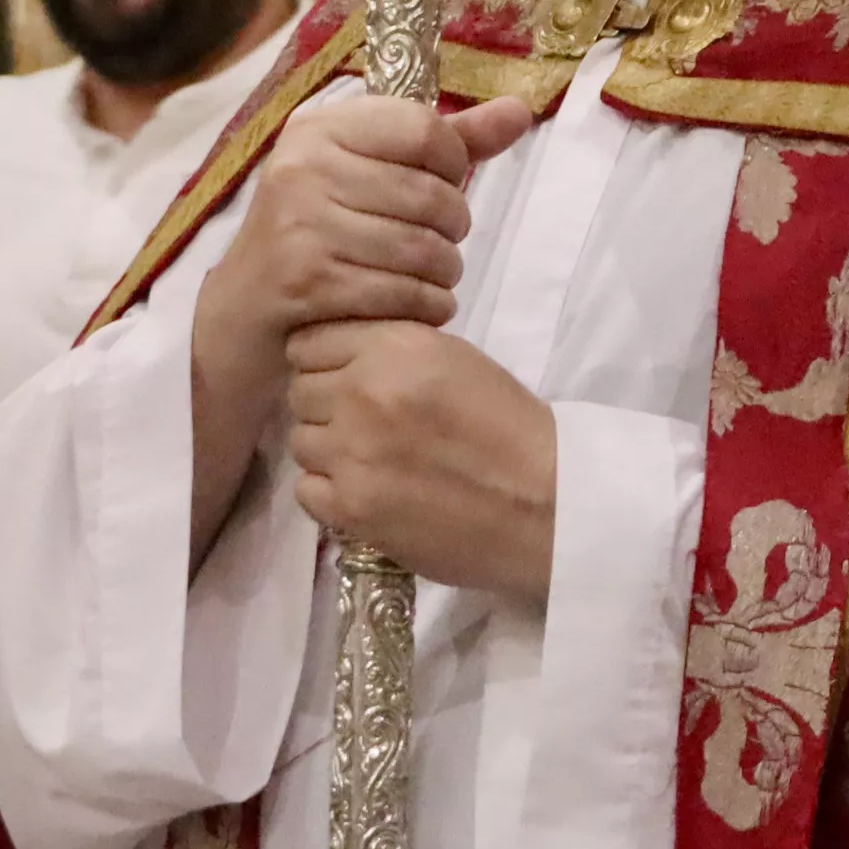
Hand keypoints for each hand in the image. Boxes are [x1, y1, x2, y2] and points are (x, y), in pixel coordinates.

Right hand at [192, 93, 537, 412]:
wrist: (245, 310)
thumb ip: (447, 141)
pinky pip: (404, 293)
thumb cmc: (321, 232)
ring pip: (424, 250)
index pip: (426, 130)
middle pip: (432, 196)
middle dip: (453, 230)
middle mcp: (304, 167)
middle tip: (439, 246)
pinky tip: (418, 307)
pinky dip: (427, 307)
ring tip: (432, 278)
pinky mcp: (306, 281)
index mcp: (320, 128)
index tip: (442, 186)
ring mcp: (301, 224)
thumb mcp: (370, 173)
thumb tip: (521, 109)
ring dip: (445, 275)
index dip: (453, 165)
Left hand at [284, 320, 557, 600]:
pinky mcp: (351, 507)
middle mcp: (365, 391)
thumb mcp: (451, 359)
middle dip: (326, 406)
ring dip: (329, 452)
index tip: (346, 381)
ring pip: (301, 441)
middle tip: (367, 427)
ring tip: (374, 463)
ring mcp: (353, 451)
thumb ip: (388, 348)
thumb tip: (330, 352)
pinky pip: (307, 490)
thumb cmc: (508, 427)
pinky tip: (370, 494)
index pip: (309, 341)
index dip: (324, 362)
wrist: (548, 504)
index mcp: (394, 345)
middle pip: (300, 390)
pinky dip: (331, 494)